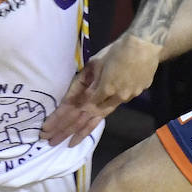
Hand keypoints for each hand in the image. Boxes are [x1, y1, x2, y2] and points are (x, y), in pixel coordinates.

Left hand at [42, 33, 162, 146]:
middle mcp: (111, 100)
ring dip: (80, 133)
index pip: (74, 109)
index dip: (59, 120)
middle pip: (83, 119)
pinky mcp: (130, 99)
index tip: (46, 129)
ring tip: (69, 144)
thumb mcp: (95, 64)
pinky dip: (95, 123)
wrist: (146, 46)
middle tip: (50, 141)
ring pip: (97, 120)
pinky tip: (87, 129)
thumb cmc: (116, 50)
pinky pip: (108, 113)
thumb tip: (71, 101)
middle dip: (65, 131)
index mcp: (100, 89)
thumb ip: (83, 83)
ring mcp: (122, 101)